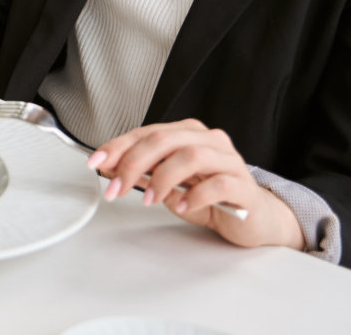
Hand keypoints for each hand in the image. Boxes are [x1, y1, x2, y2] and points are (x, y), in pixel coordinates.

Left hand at [90, 119, 305, 249]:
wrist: (253, 218)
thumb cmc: (210, 198)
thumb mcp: (169, 185)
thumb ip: (144, 173)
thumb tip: (110, 167)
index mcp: (188, 133)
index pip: (147, 132)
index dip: (119, 146)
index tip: (97, 161)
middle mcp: (209, 140)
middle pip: (165, 139)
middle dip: (134, 162)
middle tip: (117, 187)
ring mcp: (229, 160)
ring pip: (191, 156)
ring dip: (163, 178)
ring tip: (150, 199)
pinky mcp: (244, 185)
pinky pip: (219, 183)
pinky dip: (195, 195)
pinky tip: (183, 207)